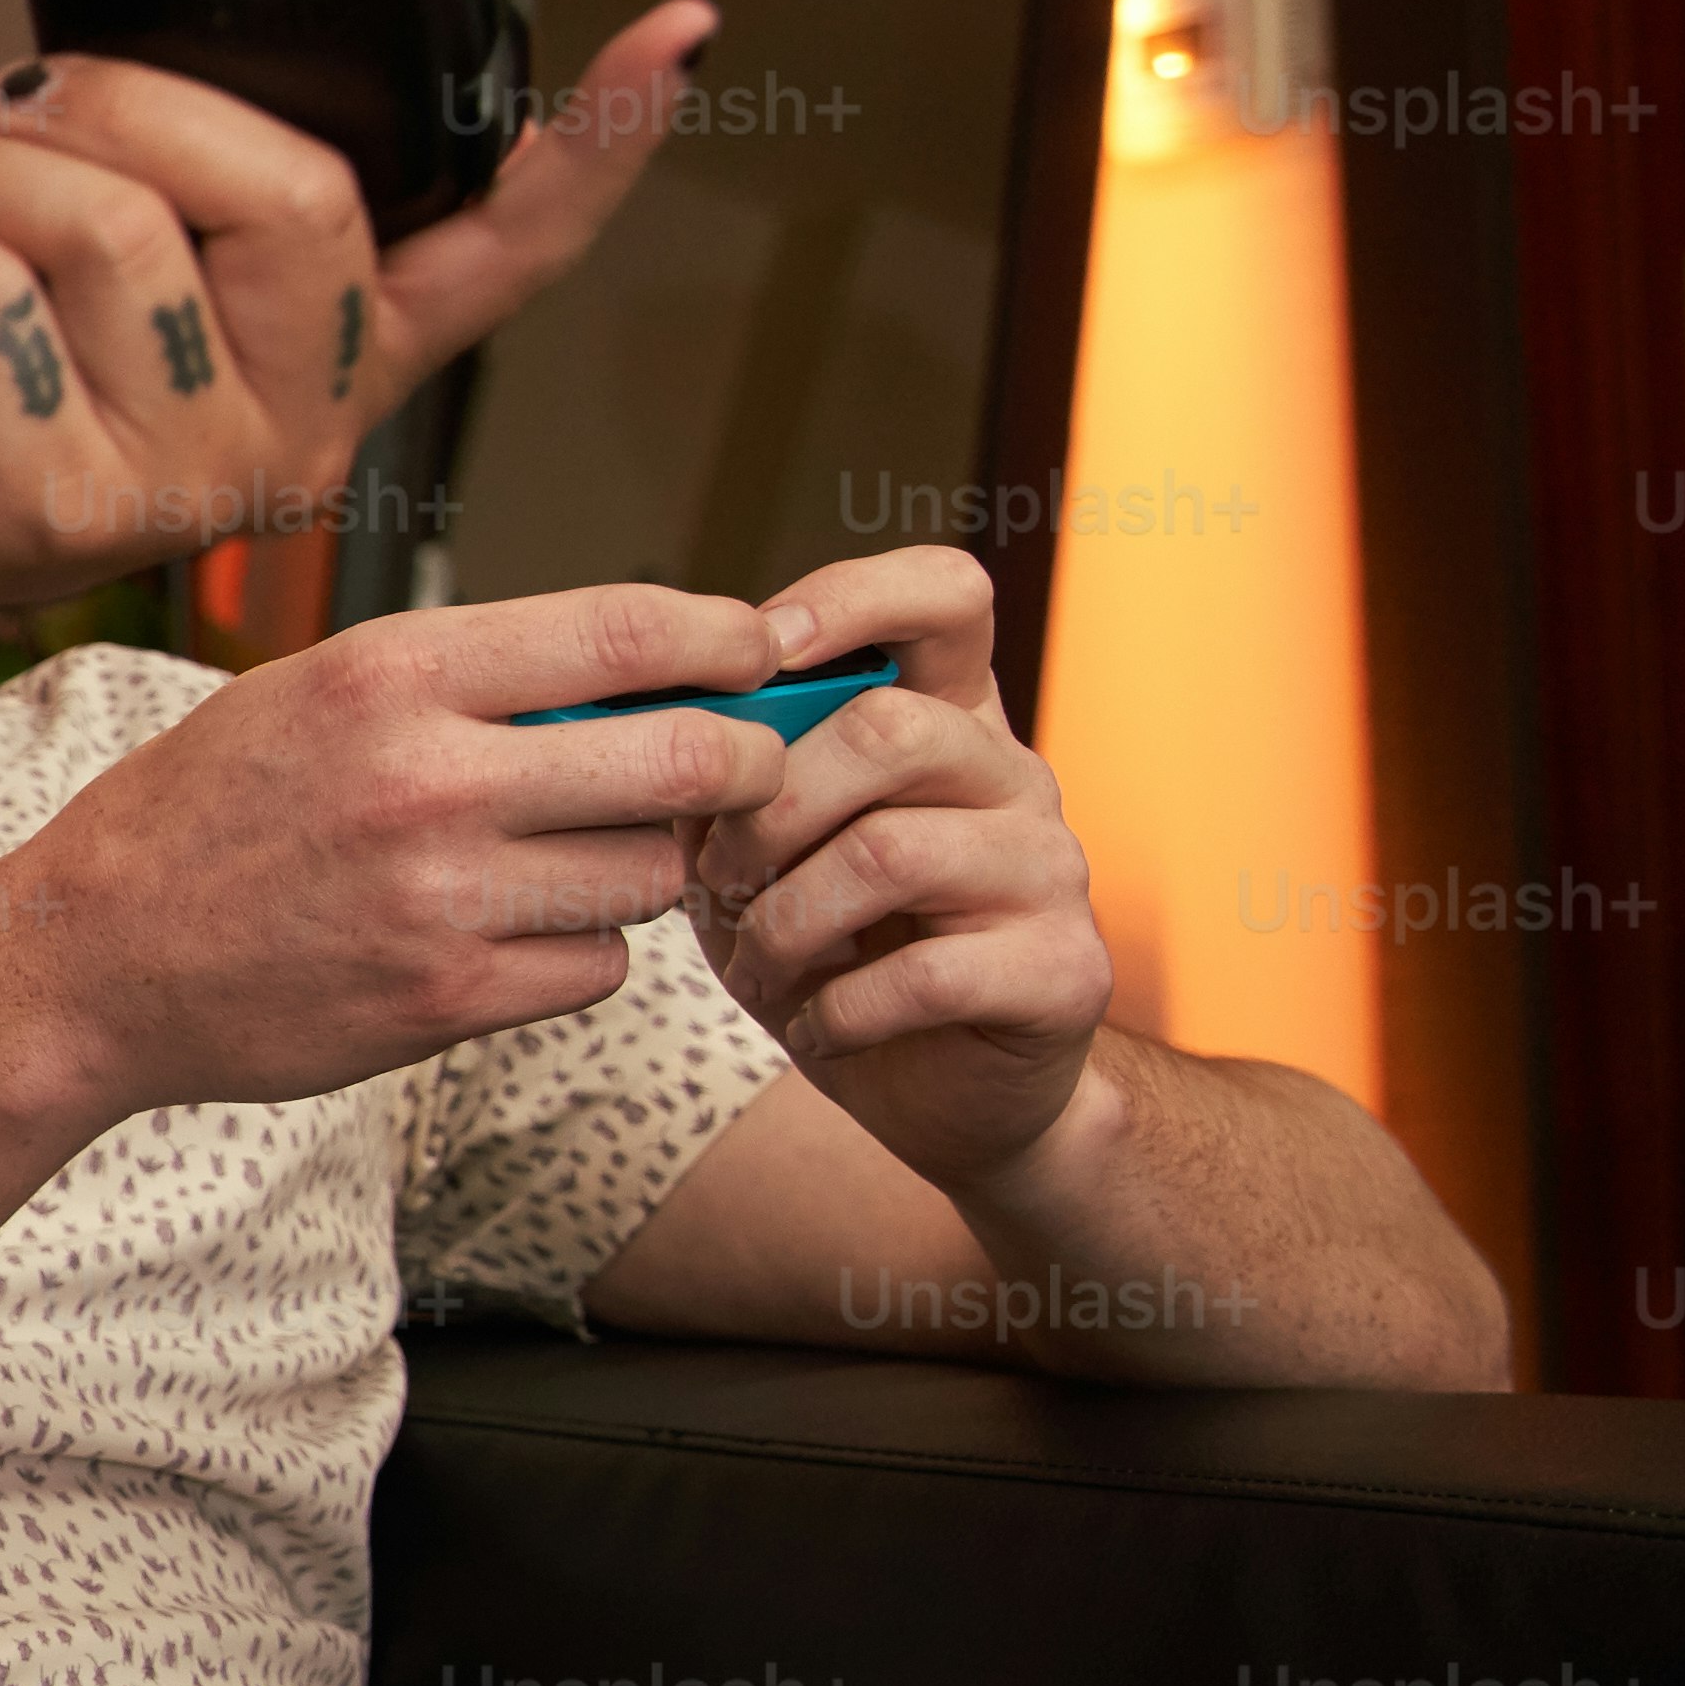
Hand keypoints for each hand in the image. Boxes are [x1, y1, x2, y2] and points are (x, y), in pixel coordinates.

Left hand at [0, 0, 725, 638]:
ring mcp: (188, 486)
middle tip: (16, 106)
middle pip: (287, 190)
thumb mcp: (87, 248)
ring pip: (111, 228)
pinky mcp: (61, 511)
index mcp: (332, 359)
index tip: (685, 34)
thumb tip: (228, 44)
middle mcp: (293, 436)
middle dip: (122, 104)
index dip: (594, 149)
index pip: (502, 253)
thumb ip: (180, 175)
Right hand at [0, 583, 805, 1125]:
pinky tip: (508, 934)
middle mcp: (428, 780)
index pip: (629, 634)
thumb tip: (644, 672)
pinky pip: (595, 967)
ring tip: (566, 860)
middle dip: (743, 764)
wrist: (88, 957)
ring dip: (639, 866)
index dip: (728, 639)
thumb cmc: (203, 812)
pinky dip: (578, 952)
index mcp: (391, 676)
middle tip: (744, 770)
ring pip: (649, 872)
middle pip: (687, 761)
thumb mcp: (311, 693)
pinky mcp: (446, 997)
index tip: (760, 650)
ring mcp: (442, 898)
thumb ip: (464, 677)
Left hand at [677, 544, 1113, 1196]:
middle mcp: (1015, 777)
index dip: (851, 598)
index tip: (758, 655)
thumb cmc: (832, 948)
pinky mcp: (1063, 971)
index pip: (946, 594)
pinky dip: (836, 1011)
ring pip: (894, 851)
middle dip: (768, 808)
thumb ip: (720, 778)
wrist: (939, 1091)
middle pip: (892, 729)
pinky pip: (924, 974)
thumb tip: (621, 718)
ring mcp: (1053, 870)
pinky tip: (815, 1025)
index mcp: (948, 720)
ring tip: (756, 965)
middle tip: (717, 877)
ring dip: (785, 921)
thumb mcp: (755, 850)